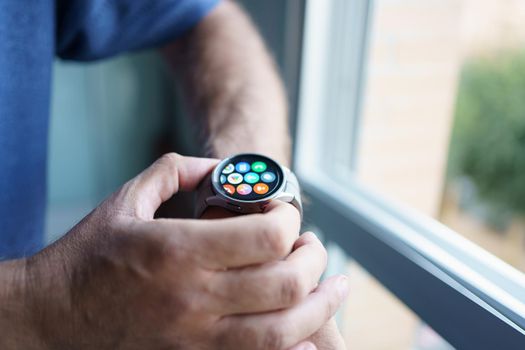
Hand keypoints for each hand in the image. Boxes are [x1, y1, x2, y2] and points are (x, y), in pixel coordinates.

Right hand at [3, 153, 348, 349]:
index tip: (286, 215)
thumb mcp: (127, 199)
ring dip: (321, 306)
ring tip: (334, 287)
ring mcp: (195, 337)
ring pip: (284, 331)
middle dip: (315, 260)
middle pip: (286, 283)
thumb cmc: (89, 253)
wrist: (52, 316)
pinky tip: (310, 332)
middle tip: (313, 246)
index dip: (290, 220)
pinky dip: (295, 347)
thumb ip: (176, 170)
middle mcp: (192, 296)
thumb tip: (219, 167)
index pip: (266, 237)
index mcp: (176, 249)